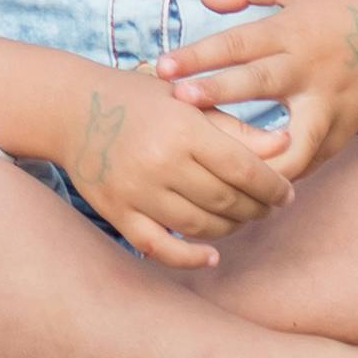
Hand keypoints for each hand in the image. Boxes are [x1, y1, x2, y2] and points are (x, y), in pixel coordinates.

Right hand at [57, 61, 297, 269]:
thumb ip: (237, 127)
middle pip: (226, 201)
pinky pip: (159, 248)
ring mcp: (136, 191)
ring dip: (230, 229)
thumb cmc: (140, 100)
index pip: (244, 169)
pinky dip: (188, 258)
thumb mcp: (189, 101)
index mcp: (182, 128)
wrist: (70, 109)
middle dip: (256, 209)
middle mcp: (159, 162)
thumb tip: (286, 146)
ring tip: (240, 219)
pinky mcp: (117, 212)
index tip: (286, 194)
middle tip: (267, 207)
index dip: (274, 187)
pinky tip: (210, 256)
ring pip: (200, 227)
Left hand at [163, 0, 357, 176]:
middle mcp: (312, 68)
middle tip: (177, 104)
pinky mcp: (346, 129)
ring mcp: (332, 103)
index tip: (160, 68)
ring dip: (255, 158)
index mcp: (295, 29)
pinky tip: (246, 186)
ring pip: (293, 142)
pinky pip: (311, 159)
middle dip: (216, 95)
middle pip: (259, 84)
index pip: (239, 43)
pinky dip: (282, 173)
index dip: (199, 56)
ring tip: (215, 172)